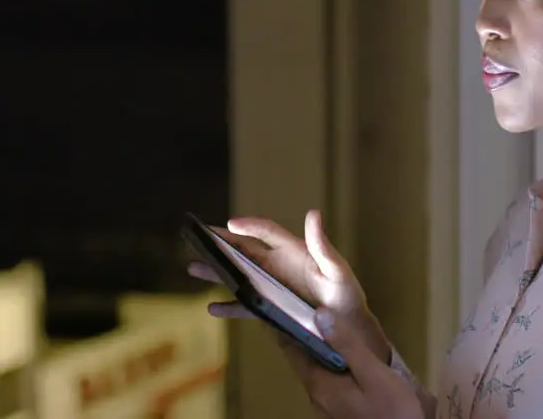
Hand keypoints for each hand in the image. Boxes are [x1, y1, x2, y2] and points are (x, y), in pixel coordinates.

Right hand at [187, 209, 391, 364]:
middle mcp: (277, 265)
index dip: (248, 226)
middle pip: (243, 249)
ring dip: (216, 272)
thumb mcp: (337, 270)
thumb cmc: (346, 295)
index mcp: (293, 250)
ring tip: (194, 267)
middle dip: (220, 243)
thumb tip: (313, 213)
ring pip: (238, 275)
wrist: (348, 329)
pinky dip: (229, 306)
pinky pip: (244, 305)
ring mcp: (270, 286)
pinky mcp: (269, 307)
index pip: (266, 232)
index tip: (230, 224)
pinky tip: (213, 308)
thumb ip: (322, 245)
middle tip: (198, 236)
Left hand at [284, 308, 423, 418]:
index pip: (292, 350)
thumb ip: (348, 346)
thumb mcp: (374, 374)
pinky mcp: (341, 414)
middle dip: (310, 337)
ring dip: (325, 352)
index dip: (289, 326)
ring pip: (320, 373)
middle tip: (318, 312)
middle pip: (305, 360)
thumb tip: (319, 315)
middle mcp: (317, 398)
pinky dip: (336, 366)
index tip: (290, 305)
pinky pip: (332, 383)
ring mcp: (328, 409)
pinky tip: (351, 361)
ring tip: (336, 331)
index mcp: (320, 386)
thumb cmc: (392, 411)